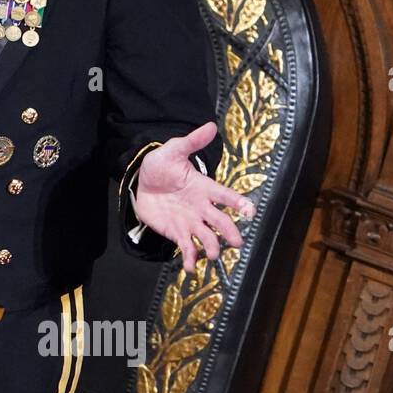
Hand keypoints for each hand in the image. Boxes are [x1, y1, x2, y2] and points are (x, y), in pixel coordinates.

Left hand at [133, 121, 255, 273]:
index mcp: (203, 187)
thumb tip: (210, 125)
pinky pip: (186, 247)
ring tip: (211, 255)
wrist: (142, 181)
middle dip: (229, 231)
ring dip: (210, 247)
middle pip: (219, 221)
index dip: (237, 202)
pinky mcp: (177, 232)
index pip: (224, 195)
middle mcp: (201, 207)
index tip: (250, 210)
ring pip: (205, 237)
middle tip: (237, 242)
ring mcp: (190, 221)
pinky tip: (189, 267)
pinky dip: (189, 258)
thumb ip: (190, 142)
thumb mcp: (173, 150)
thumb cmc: (161, 165)